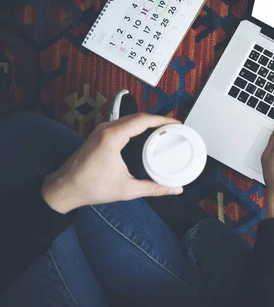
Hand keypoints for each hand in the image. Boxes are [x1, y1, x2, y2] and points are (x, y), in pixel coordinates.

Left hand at [42, 113, 183, 213]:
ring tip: (163, 130)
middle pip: (139, 116)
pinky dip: (137, 127)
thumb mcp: (127, 189)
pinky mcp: (100, 134)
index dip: (163, 119)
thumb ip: (154, 188)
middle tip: (174, 128)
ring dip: (148, 122)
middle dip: (159, 120)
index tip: (176, 123)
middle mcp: (106, 129)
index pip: (143, 120)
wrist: (64, 188)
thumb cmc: (89, 187)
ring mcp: (102, 130)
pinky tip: (146, 136)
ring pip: (130, 118)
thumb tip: (174, 188)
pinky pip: (123, 124)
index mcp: (112, 138)